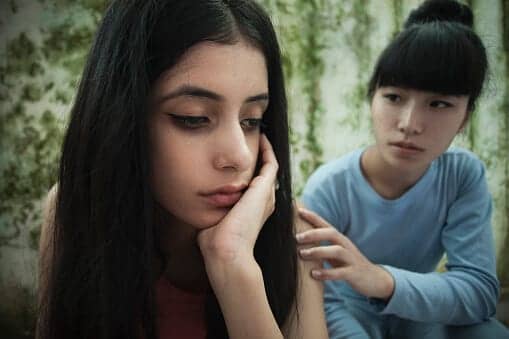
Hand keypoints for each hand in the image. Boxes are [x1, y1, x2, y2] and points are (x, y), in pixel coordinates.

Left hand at [197, 134, 278, 263]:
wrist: (226, 252)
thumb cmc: (216, 243)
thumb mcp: (214, 223)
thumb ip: (211, 213)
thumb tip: (202, 208)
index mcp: (254, 212)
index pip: (256, 188)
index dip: (251, 173)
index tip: (241, 162)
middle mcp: (264, 203)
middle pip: (266, 176)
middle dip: (260, 160)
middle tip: (254, 143)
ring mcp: (266, 196)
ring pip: (270, 168)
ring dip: (266, 152)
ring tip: (260, 137)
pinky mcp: (264, 189)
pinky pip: (270, 163)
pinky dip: (267, 150)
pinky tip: (261, 138)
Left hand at [296, 207, 393, 299]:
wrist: (373, 278)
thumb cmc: (347, 263)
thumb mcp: (334, 252)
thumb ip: (320, 246)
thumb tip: (298, 241)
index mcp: (339, 239)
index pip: (325, 224)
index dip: (313, 217)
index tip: (298, 211)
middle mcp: (346, 245)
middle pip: (331, 233)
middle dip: (313, 234)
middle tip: (296, 237)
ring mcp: (351, 259)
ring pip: (336, 251)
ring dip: (318, 251)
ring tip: (302, 254)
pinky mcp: (354, 273)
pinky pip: (341, 272)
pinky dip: (327, 273)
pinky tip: (314, 274)